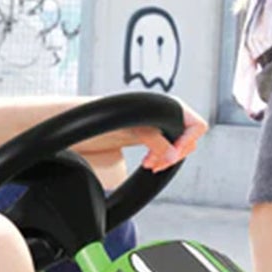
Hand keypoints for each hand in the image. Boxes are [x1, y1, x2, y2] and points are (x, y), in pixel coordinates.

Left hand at [74, 102, 207, 173]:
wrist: (76, 119)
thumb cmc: (97, 116)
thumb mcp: (128, 129)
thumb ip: (153, 139)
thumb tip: (173, 154)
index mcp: (160, 106)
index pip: (195, 124)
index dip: (188, 142)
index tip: (171, 157)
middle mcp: (160, 113)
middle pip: (188, 136)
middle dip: (177, 153)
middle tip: (155, 165)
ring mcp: (154, 123)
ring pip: (177, 144)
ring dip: (168, 157)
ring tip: (150, 165)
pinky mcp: (145, 134)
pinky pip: (164, 147)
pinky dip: (160, 158)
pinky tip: (148, 163)